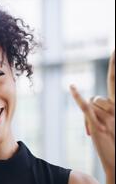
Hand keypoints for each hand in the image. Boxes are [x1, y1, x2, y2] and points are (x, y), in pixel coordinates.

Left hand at [70, 51, 114, 174]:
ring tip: (100, 134)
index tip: (115, 49)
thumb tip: (92, 102)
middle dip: (97, 110)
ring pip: (93, 103)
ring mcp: (109, 116)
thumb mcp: (112, 124)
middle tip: (102, 130)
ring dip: (92, 118)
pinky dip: (77, 96)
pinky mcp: (98, 124)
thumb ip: (106, 111)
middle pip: (99, 97)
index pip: (115, 81)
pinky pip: (85, 106)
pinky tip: (71, 86)